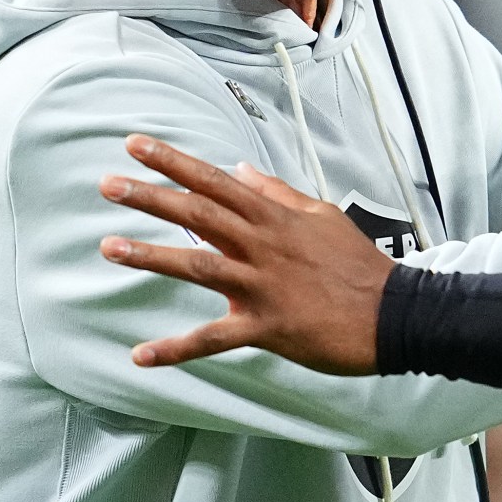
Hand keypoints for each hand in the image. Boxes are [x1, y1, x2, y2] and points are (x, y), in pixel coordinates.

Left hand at [96, 136, 392, 371]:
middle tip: (108, 184)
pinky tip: (141, 356)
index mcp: (274, 218)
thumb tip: (240, 169)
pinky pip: (215, 339)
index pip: (216, 181)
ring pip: (200, 266)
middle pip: (200, 214)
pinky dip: (176, 349)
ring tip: (109, 246)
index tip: (135, 145)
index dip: (173, 162)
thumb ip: (278, 193)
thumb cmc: (358, 265)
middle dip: (151, 196)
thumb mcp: (322, 215)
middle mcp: (263, 246)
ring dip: (152, 255)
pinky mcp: (267, 327)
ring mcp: (263, 286)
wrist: (393, 314)